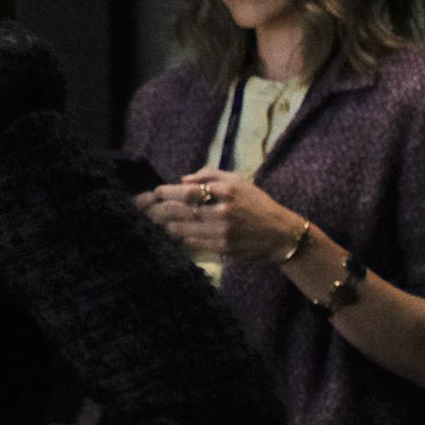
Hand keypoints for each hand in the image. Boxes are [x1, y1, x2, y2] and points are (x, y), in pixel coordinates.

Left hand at [138, 168, 305, 262]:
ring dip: (165, 225)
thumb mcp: (239, 181)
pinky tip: (171, 233)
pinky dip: (180, 237)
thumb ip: (210, 175)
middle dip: (157, 209)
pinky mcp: (222, 248)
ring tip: (152, 221)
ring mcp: (222, 232)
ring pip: (182, 228)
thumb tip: (183, 179)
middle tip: (142, 208)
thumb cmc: (258, 204)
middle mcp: (222, 211)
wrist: (281, 234)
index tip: (154, 192)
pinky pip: (193, 243)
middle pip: (180, 210)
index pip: (187, 191)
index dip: (166, 192)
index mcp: (226, 191)